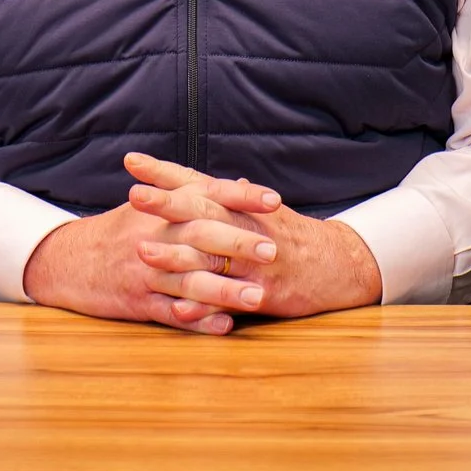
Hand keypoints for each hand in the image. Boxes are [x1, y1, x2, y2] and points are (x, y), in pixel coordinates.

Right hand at [22, 201, 254, 334]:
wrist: (68, 260)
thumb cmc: (119, 231)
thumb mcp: (150, 205)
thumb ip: (194, 194)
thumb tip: (241, 184)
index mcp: (160, 208)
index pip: (207, 195)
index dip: (241, 198)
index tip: (275, 200)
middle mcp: (154, 236)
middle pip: (201, 237)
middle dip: (239, 244)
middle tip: (274, 250)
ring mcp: (145, 271)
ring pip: (190, 280)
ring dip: (225, 290)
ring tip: (258, 297)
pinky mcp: (136, 301)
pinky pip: (171, 312)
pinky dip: (199, 320)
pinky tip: (224, 325)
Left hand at [123, 153, 382, 318]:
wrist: (338, 266)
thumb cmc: (292, 235)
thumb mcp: (262, 208)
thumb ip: (225, 197)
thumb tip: (196, 179)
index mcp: (242, 204)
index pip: (197, 181)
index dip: (164, 172)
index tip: (132, 162)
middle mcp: (247, 227)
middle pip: (202, 211)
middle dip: (166, 203)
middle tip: (133, 196)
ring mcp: (254, 261)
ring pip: (210, 255)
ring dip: (175, 254)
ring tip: (142, 252)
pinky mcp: (262, 293)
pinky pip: (227, 299)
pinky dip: (202, 306)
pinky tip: (176, 309)